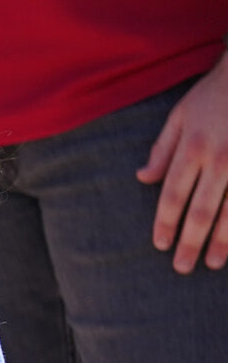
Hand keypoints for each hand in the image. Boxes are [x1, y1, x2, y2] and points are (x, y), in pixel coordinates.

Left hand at [138, 53, 227, 274]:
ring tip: (214, 263)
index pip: (173, 196)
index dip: (165, 224)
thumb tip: (143, 178)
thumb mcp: (181, 115)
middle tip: (182, 268)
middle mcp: (221, 159)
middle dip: (191, 242)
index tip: (160, 245)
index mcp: (193, 148)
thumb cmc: (215, 94)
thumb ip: (162, 149)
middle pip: (202, 210)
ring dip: (224, 240)